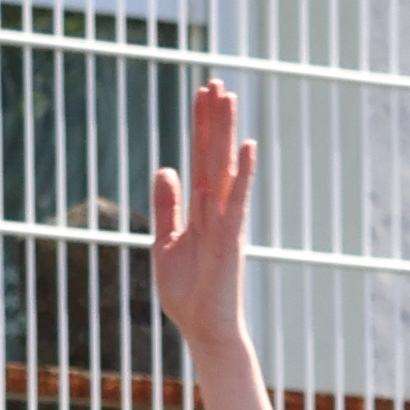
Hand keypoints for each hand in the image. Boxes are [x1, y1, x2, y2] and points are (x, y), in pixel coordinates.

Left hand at [132, 73, 261, 366]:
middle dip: (213, 119)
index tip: (202, 93)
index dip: (200, 126)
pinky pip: (236, 201)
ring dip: (226, 133)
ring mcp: (225, 222)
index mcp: (201, 209)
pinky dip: (242, 174)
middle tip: (214, 81)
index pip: (199, 157)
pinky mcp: (230, 239)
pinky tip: (245, 146)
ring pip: (225, 168)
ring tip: (227, 97)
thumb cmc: (188, 292)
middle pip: (214, 154)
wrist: (202, 328)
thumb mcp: (165, 243)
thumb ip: (167, 206)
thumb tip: (164, 169)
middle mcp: (217, 209)